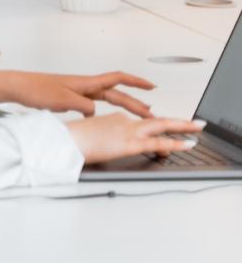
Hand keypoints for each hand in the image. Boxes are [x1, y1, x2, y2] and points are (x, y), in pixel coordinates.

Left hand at [0, 70, 154, 117]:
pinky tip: (102, 120)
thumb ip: (83, 106)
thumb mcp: (63, 100)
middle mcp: (84, 85)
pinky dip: (102, 111)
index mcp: (85, 83)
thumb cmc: (36, 89)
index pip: (116, 78)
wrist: (18, 87)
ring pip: (105, 98)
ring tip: (134, 114)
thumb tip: (95, 112)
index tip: (151, 86)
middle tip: (150, 112)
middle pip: (115, 92)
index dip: (135, 82)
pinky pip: (92, 104)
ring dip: (121, 106)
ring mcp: (77, 91)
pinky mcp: (69, 98)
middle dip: (134, 101)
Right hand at [67, 114, 204, 164]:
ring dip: (183, 127)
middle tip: (195, 123)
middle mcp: (125, 121)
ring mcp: (129, 130)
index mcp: (114, 118)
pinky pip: (159, 142)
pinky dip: (176, 143)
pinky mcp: (131, 143)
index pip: (141, 122)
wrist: (66, 139)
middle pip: (157, 119)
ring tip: (197, 129)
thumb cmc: (72, 138)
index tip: (164, 130)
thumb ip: (102, 135)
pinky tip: (187, 144)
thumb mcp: (90, 134)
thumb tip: (104, 142)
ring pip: (162, 127)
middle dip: (179, 121)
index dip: (156, 127)